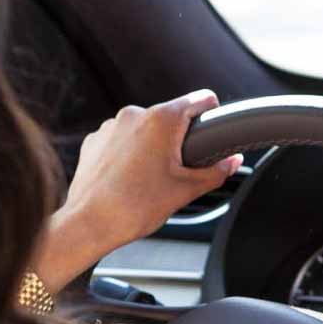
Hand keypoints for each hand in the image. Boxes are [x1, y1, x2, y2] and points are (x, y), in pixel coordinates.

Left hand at [34, 91, 241, 293]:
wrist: (89, 223)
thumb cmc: (134, 207)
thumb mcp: (185, 190)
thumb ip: (215, 171)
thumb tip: (233, 161)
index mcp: (161, 120)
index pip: (199, 99)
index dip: (212, 112)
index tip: (213, 126)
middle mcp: (134, 115)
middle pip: (170, 117)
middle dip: (177, 140)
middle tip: (177, 171)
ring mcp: (110, 127)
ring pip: (143, 130)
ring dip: (151, 147)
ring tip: (149, 179)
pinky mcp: (94, 141)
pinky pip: (121, 140)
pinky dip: (128, 154)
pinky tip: (128, 180)